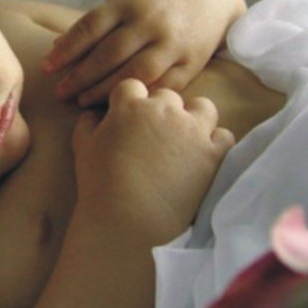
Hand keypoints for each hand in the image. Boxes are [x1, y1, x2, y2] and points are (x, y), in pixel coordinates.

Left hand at [42, 0, 245, 107]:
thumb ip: (95, 23)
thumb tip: (58, 48)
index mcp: (129, 4)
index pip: (90, 28)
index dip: (66, 50)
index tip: (47, 68)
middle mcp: (150, 23)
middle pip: (109, 54)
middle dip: (80, 76)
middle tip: (60, 93)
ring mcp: (172, 43)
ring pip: (134, 73)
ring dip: (105, 91)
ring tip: (82, 101)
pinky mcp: (191, 62)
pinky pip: (162, 86)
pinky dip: (139, 97)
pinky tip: (120, 106)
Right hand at [72, 79, 233, 239]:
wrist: (129, 221)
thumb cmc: (100, 184)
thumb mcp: (83, 149)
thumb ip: (87, 124)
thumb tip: (92, 113)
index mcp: (129, 105)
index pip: (132, 86)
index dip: (130, 101)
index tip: (128, 118)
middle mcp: (163, 109)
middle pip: (167, 96)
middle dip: (161, 110)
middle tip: (153, 135)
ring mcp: (191, 130)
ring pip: (203, 107)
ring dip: (194, 118)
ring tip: (183, 139)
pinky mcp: (212, 154)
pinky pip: (224, 136)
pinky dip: (215, 143)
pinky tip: (202, 156)